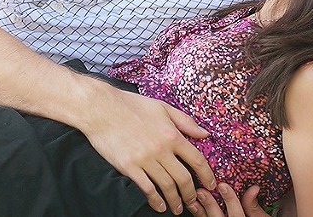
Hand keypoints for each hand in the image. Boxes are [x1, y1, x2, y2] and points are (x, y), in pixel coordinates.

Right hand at [81, 86, 215, 214]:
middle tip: (194, 202)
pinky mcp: (129, 167)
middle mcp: (161, 149)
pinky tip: (159, 206)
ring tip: (178, 208)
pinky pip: (146, 188)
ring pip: (167, 186)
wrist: (102, 108)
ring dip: (175, 200)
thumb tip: (205, 133)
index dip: (207, 175)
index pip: (197, 159)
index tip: (210, 185)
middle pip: (184, 178)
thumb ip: (185, 121)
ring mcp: (145, 159)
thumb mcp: (162, 107)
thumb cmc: (131, 105)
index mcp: (172, 134)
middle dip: (192, 194)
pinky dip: (155, 200)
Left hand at [187, 184, 271, 216]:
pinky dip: (199, 215)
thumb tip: (254, 188)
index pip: (238, 215)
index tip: (223, 185)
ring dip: (201, 211)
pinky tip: (194, 206)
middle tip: (202, 191)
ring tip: (195, 198)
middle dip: (210, 205)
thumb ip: (256, 208)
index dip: (230, 200)